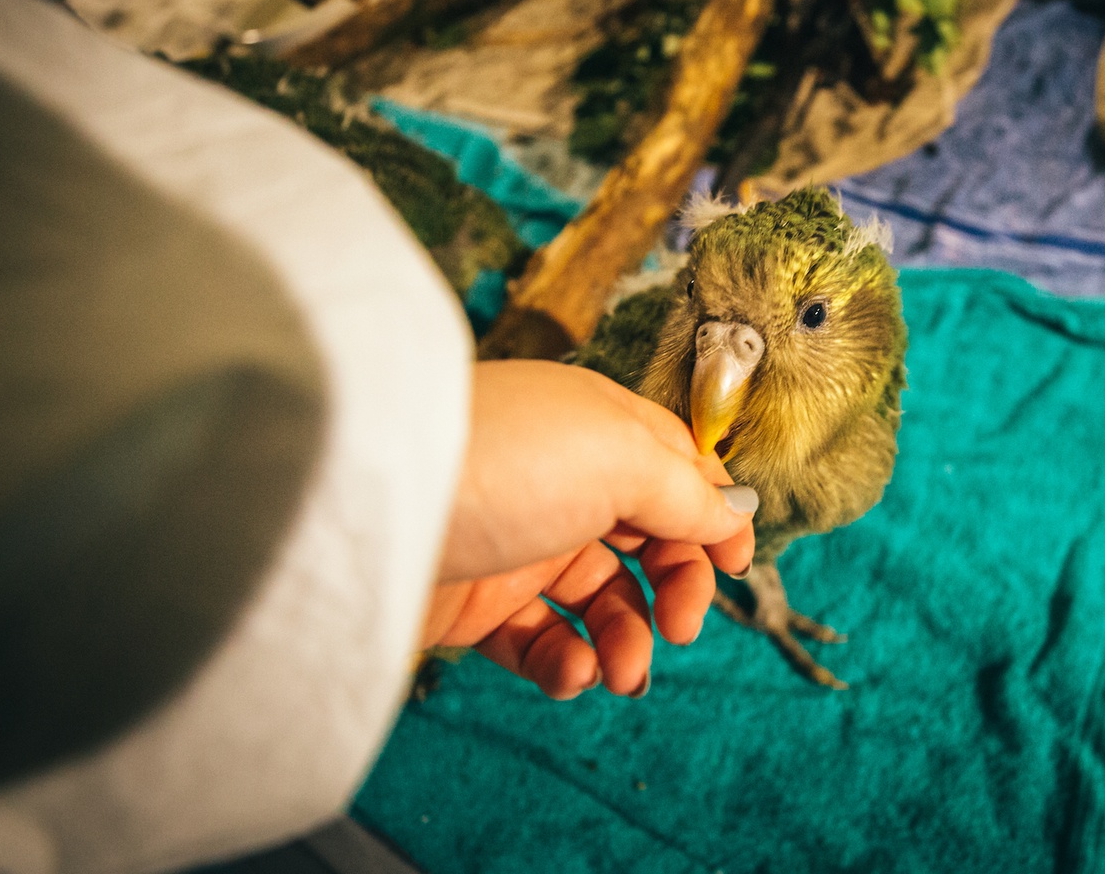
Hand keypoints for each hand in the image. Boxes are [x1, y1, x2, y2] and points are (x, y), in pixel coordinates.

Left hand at [423, 360, 755, 698]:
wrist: (367, 505)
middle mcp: (564, 484)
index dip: (713, 518)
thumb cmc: (503, 459)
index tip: (737, 565)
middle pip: (649, 543)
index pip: (677, 472)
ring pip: (602, 603)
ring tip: (620, 669)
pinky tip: (569, 671)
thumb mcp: (620, 458)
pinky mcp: (477, 604)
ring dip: (626, 641)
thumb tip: (733, 515)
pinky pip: (543, 643)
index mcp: (602, 432)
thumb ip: (687, 492)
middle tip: (680, 627)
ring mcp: (520, 544)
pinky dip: (567, 664)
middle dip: (676, 589)